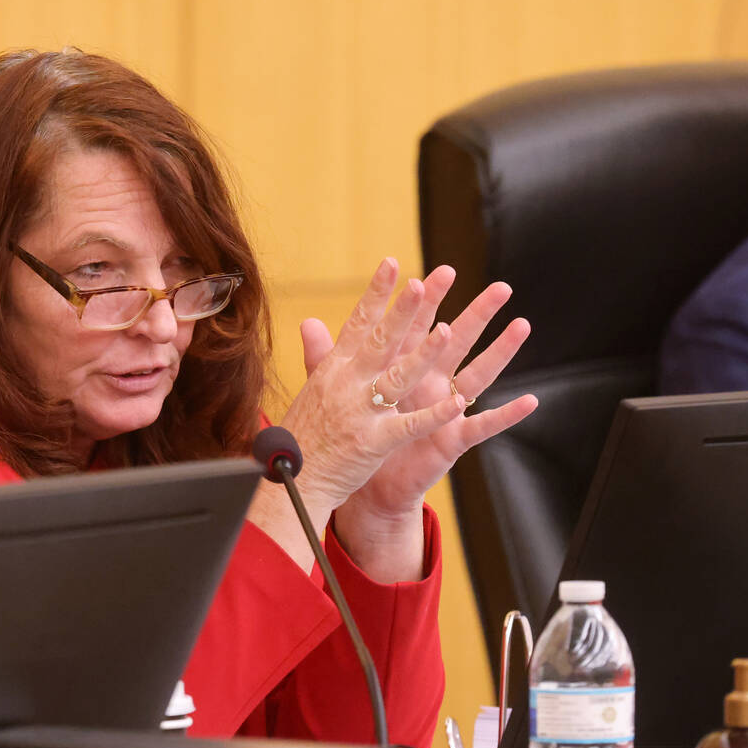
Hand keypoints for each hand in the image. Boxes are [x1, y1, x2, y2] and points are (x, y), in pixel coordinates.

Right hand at [248, 258, 472, 573]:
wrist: (291, 484)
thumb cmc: (300, 439)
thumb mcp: (308, 392)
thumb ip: (318, 355)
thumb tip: (311, 321)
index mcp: (333, 371)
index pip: (357, 324)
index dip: (376, 293)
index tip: (393, 263)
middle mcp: (345, 386)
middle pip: (379, 341)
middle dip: (403, 311)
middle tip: (424, 282)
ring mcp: (359, 413)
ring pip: (396, 378)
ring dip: (422, 354)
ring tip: (447, 331)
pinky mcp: (373, 443)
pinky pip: (408, 426)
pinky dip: (432, 414)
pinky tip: (456, 403)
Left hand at [326, 264, 536, 578]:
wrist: (360, 483)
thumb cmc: (354, 436)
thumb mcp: (339, 393)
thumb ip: (326, 358)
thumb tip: (307, 322)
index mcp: (402, 370)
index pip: (417, 328)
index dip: (427, 302)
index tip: (439, 271)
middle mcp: (429, 385)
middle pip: (456, 343)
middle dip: (477, 315)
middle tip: (500, 288)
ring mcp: (443, 411)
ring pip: (476, 376)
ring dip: (500, 353)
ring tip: (522, 326)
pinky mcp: (449, 440)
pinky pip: (481, 426)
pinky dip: (505, 415)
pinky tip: (530, 401)